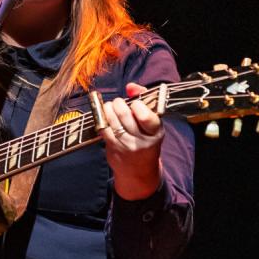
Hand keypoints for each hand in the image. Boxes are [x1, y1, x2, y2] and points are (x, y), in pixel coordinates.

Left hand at [100, 83, 164, 200]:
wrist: (139, 172)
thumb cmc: (146, 141)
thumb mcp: (152, 124)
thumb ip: (144, 101)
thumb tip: (130, 86)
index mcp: (156, 133)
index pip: (147, 117)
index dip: (138, 106)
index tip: (135, 103)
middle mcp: (142, 140)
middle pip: (126, 116)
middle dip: (119, 104)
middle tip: (118, 102)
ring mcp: (126, 145)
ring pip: (113, 121)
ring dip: (108, 109)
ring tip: (110, 107)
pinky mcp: (113, 148)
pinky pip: (104, 129)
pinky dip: (102, 119)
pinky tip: (105, 117)